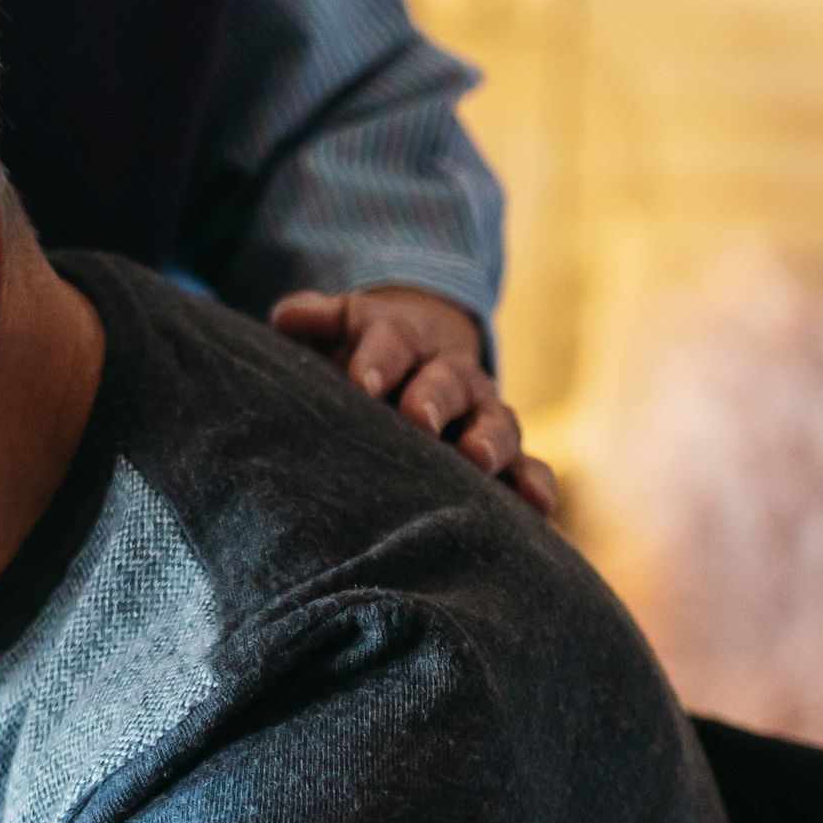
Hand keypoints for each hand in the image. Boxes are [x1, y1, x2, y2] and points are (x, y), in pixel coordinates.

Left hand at [266, 285, 557, 515]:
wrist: (421, 358)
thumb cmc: (362, 353)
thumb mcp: (340, 327)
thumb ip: (315, 319)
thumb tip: (288, 318)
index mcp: (405, 340)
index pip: (393, 342)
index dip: (378, 361)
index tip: (362, 384)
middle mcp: (452, 375)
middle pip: (448, 382)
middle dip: (435, 399)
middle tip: (419, 421)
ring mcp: (483, 414)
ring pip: (496, 423)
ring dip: (490, 441)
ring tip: (479, 461)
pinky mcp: (506, 454)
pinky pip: (527, 466)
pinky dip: (534, 482)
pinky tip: (535, 505)